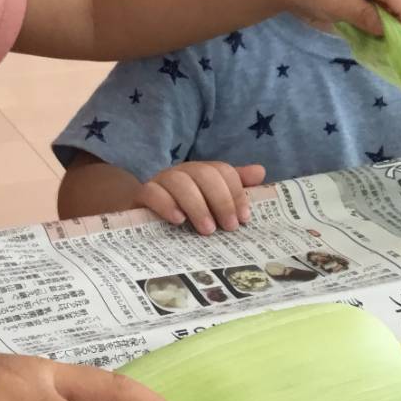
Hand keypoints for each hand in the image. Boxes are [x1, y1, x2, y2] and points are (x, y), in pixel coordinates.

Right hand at [136, 160, 264, 234]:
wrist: (143, 218)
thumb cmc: (184, 212)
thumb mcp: (212, 203)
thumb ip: (235, 187)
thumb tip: (260, 172)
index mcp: (201, 172)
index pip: (222, 170)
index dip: (236, 192)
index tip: (244, 218)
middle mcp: (182, 172)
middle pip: (203, 174)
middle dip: (221, 200)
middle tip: (229, 227)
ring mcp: (160, 181)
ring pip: (179, 182)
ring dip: (197, 205)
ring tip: (207, 230)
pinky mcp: (141, 195)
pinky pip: (152, 192)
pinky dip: (166, 204)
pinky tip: (178, 220)